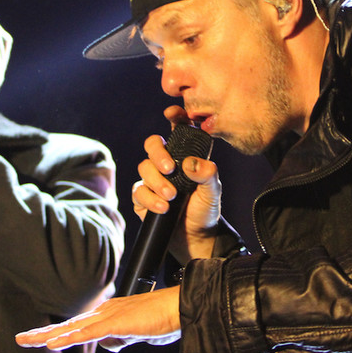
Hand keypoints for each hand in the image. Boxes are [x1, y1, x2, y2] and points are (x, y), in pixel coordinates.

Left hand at [16, 285, 180, 352]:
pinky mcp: (117, 322)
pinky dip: (70, 337)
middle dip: (42, 332)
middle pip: (68, 324)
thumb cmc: (163, 318)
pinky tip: (54, 343)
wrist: (180, 306)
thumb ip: (120, 336)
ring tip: (26, 340)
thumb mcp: (136, 333)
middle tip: (20, 338)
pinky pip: (88, 332)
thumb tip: (109, 342)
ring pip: (72, 327)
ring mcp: (110, 316)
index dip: (56, 332)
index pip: (76, 325)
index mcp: (109, 314)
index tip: (36, 338)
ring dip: (47, 335)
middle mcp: (105, 312)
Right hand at [133, 106, 222, 260]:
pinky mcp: (143, 198)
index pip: (178, 130)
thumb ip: (206, 175)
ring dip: (157, 181)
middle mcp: (167, 164)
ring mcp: (153, 180)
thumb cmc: (205, 210)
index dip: (175, 117)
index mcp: (185, 156)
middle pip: (152, 144)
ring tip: (171, 197)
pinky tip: (163, 208)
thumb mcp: (212, 192)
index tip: (172, 113)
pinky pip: (138, 191)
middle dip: (158, 153)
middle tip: (170, 169)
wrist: (195, 239)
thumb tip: (190, 164)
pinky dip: (150, 199)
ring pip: (144, 168)